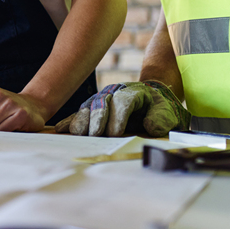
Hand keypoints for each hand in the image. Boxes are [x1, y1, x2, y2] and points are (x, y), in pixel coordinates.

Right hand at [54, 81, 189, 136]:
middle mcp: (115, 92)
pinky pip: (80, 113)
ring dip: (82, 120)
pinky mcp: (93, 107)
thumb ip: (163, 119)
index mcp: (135, 92)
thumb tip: (151, 127)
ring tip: (77, 134)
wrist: (153, 99)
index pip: (124, 102)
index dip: (118, 117)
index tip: (115, 133)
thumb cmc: (161, 109)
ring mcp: (102, 98)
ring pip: (89, 106)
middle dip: (98, 119)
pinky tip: (60, 129)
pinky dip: (70, 121)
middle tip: (94, 135)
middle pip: (103, 103)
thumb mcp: (169, 113)